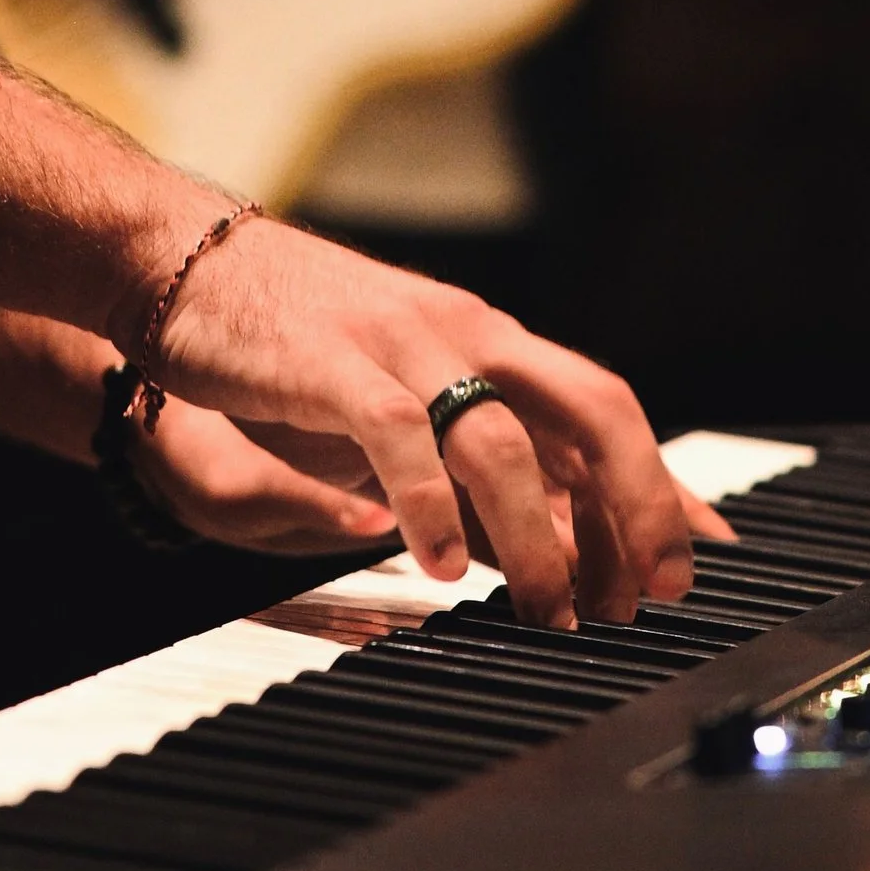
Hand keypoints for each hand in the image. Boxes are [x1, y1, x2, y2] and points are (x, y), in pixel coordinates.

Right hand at [143, 215, 736, 628]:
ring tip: (546, 611)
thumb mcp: (406, 395)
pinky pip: (398, 433)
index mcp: (489, 342)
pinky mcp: (332, 363)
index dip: (658, 490)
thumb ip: (480, 452)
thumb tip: (563, 525)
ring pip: (501, 438)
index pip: (605, 412)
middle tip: (645, 596)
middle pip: (591, 410)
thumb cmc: (293, 338)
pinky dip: (426, 503)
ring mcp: (402, 345)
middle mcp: (464, 335)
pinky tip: (429, 564)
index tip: (691, 568)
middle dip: (636, 505)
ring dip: (534, 536)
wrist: (179, 260)